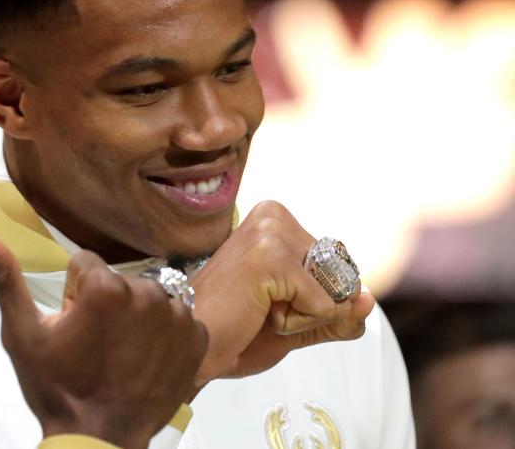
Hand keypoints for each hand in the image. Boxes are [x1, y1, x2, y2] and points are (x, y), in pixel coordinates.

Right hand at [0, 234, 207, 448]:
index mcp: (105, 288)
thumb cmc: (57, 389)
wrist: (98, 440)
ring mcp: (177, 319)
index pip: (85, 265)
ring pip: (149, 298)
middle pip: (119, 281)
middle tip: (95, 344)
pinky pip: (178, 321)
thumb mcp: (22, 335)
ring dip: (137, 318)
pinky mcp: (196, 341)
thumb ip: (6, 280)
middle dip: (107, 304)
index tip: (73, 325)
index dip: (74, 294)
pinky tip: (146, 360)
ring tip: (121, 354)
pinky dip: (164, 336)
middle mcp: (147, 294)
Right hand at [190, 201, 374, 385]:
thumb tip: (368, 301)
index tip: (268, 301)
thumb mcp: (296, 322)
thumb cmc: (233, 331)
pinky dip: (297, 322)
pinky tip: (257, 313)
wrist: (192, 345)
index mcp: (275, 218)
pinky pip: (322, 303)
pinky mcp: (270, 256)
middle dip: (313, 307)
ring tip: (258, 310)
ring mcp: (270, 233)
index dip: (316, 298)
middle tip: (262, 309)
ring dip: (304, 316)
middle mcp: (273, 215)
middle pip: (340, 274)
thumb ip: (336, 313)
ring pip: (333, 289)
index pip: (338, 265)